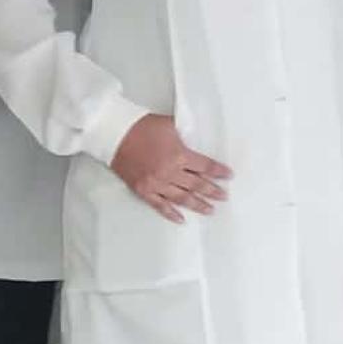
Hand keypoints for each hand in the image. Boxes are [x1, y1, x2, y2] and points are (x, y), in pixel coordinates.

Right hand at [110, 115, 231, 223]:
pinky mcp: (143, 190)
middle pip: (197, 185)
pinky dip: (171, 213)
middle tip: (224, 197)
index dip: (219, 172)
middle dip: (213, 191)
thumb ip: (186, 135)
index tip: (229, 176)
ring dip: (198, 205)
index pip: (206, 166)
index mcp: (179, 155)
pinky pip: (159, 205)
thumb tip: (197, 140)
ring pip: (182, 198)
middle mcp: (169, 172)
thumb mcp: (171, 125)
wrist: (114, 134)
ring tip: (210, 210)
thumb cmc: (142, 126)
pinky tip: (182, 219)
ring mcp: (156, 183)